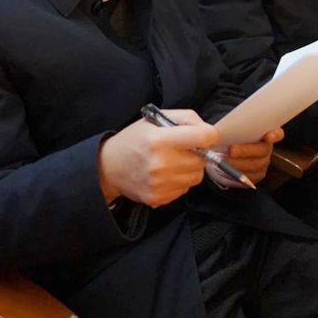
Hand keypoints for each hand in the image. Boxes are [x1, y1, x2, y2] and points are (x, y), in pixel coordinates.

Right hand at [98, 109, 217, 206]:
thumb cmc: (134, 140)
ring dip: (190, 168)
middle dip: (198, 153)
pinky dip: (180, 181)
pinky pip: (185, 189)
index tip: (204, 135)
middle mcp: (161, 164)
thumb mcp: (155, 119)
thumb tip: (209, 131)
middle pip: (202, 160)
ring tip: (173, 162)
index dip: (209, 134)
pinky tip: (166, 174)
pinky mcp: (158, 198)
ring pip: (196, 176)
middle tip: (182, 149)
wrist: (108, 167)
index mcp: (160, 140)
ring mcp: (160, 184)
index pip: (203, 137)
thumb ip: (185, 119)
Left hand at [208, 127, 284, 189]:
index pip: (277, 133)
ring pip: (255, 165)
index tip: (269, 137)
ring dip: (238, 163)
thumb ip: (236, 126)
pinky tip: (227, 168)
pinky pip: (250, 176)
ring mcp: (264, 162)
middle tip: (231, 150)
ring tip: (224, 160)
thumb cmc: (233, 135)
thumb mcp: (235, 128)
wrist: (226, 149)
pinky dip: (237, 173)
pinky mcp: (257, 174)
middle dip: (245, 150)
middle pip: (263, 150)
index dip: (275, 135)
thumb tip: (222, 129)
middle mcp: (267, 148)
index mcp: (267, 132)